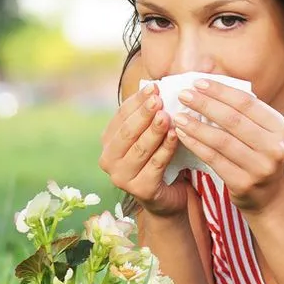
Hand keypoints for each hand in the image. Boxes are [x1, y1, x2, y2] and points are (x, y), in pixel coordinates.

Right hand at [98, 82, 192, 216]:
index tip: (154, 87)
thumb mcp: (150, 135)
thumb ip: (148, 115)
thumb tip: (154, 87)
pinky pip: (155, 165)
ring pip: (140, 149)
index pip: (121, 117)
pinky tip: (175, 135)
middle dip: (143, 115)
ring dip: (154, 131)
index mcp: (108, 142)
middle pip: (127, 132)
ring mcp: (121, 178)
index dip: (136, 101)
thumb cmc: (158, 159)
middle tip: (159, 100)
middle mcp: (108, 160)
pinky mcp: (139, 190)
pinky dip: (166, 149)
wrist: (167, 196)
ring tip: (167, 116)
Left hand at [171, 78, 283, 212]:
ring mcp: (260, 167)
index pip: (246, 102)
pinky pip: (214, 159)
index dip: (220, 91)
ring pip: (221, 140)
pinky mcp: (243, 183)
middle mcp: (273, 147)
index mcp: (279, 127)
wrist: (270, 197)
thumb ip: (242, 111)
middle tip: (183, 95)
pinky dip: (196, 145)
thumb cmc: (258, 155)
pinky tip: (182, 135)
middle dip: (205, 104)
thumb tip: (207, 81)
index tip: (198, 82)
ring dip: (196, 126)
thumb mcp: (261, 132)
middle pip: (233, 120)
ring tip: (178, 116)